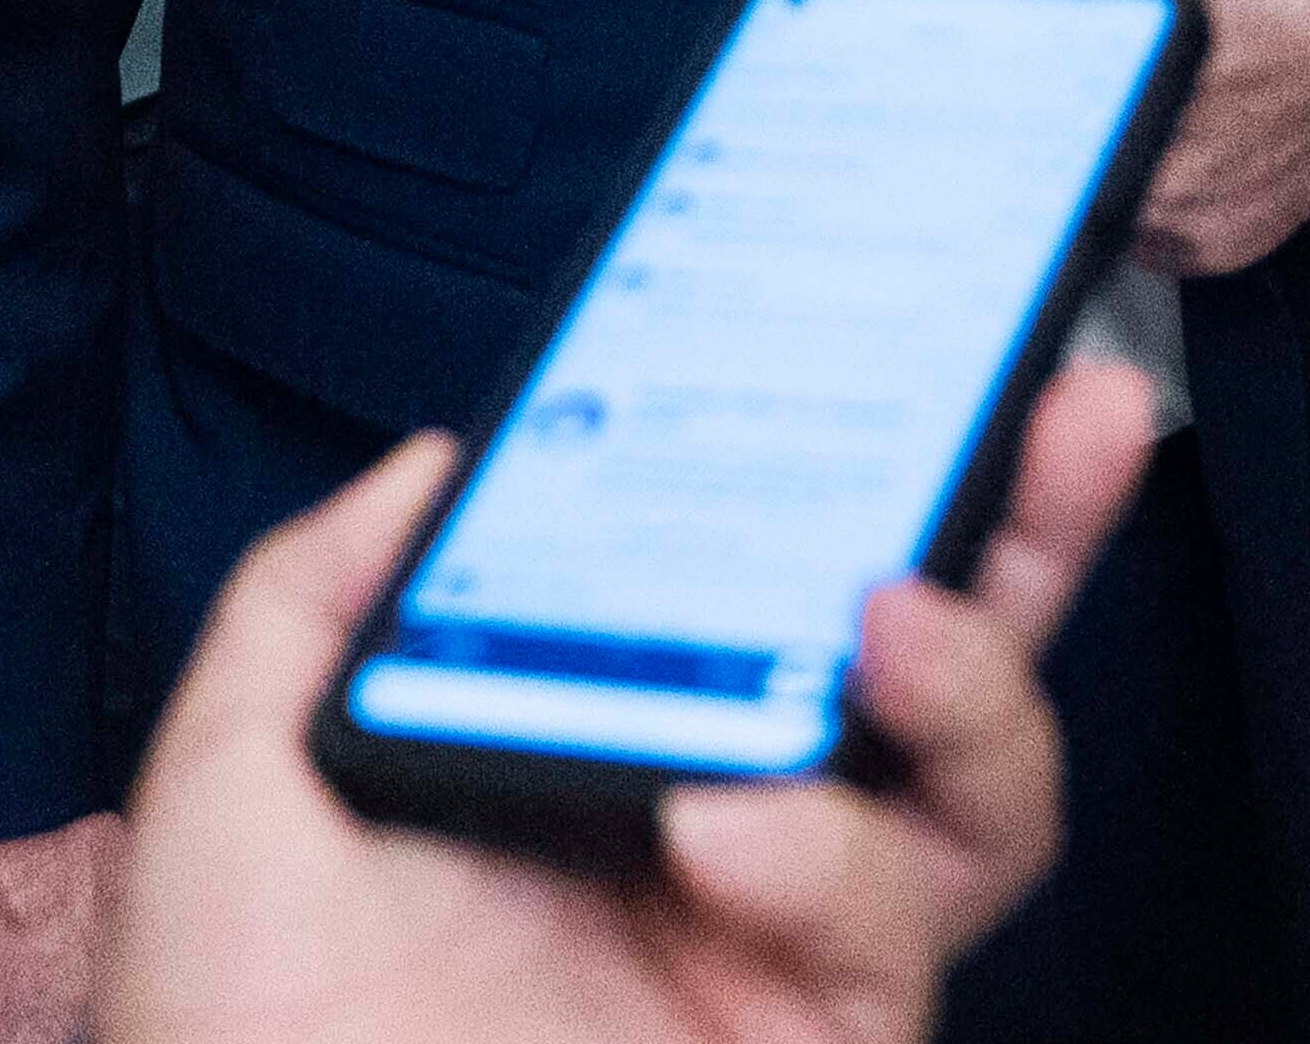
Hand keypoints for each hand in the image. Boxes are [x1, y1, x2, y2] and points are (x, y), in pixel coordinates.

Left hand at [100, 360, 1154, 1043]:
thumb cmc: (232, 1042)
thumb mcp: (236, 779)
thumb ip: (315, 600)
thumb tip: (439, 455)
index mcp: (610, 749)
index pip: (770, 587)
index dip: (848, 468)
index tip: (893, 336)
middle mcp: (727, 836)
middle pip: (935, 664)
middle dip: (1030, 522)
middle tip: (1078, 399)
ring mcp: (784, 947)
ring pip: (983, 794)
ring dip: (973, 677)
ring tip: (895, 615)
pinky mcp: (819, 1039)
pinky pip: (893, 918)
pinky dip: (829, 851)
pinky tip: (729, 823)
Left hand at [901, 0, 1309, 272]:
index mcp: (1115, 60)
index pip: (983, 104)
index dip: (945, 87)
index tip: (915, 72)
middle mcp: (1151, 156)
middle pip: (1026, 159)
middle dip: (1006, 116)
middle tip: (1019, 69)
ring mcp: (1184, 216)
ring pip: (1078, 197)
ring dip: (1070, 154)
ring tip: (1103, 89)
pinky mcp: (1219, 248)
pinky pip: (1136, 228)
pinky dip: (1130, 182)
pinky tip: (1158, 127)